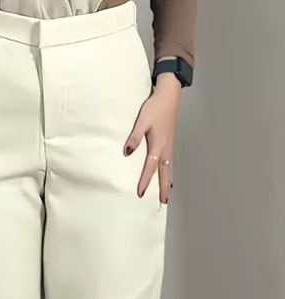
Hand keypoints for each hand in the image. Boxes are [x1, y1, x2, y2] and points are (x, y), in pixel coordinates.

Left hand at [123, 72, 180, 203]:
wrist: (169, 96)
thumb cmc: (154, 108)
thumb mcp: (142, 121)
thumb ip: (134, 137)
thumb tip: (127, 152)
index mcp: (158, 145)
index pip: (150, 168)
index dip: (145, 181)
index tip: (141, 193)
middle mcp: (166, 149)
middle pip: (165, 173)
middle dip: (164, 188)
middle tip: (164, 202)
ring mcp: (170, 146)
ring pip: (169, 169)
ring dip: (168, 182)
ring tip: (167, 195)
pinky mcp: (170, 143)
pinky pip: (169, 163)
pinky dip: (168, 173)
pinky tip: (167, 176)